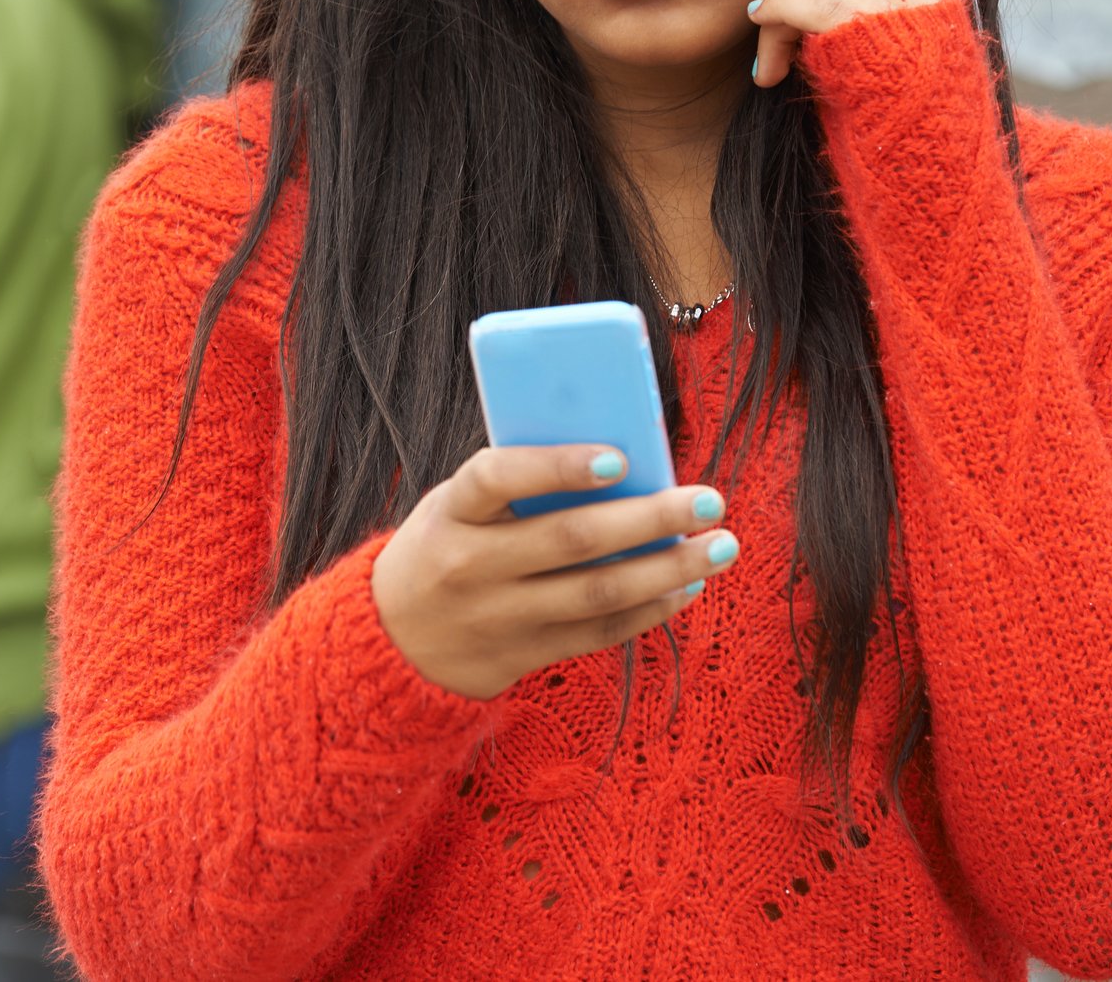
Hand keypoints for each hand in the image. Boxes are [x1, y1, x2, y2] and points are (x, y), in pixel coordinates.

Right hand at [370, 444, 736, 700]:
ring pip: (597, 593)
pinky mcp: (524, 654)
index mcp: (451, 512)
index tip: (618, 458)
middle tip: (709, 500)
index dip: (557, 466)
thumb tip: (617, 461)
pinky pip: (598, 632)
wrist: (392, 641)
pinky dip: (649, 609)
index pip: (497, 478)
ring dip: (667, 568)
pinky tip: (686, 585)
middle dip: (649, 517)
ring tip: (720, 547)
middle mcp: (472, 566)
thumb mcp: (454, 506)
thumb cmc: (443, 546)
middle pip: (571, 539)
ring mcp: (499, 616)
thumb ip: (514, 486)